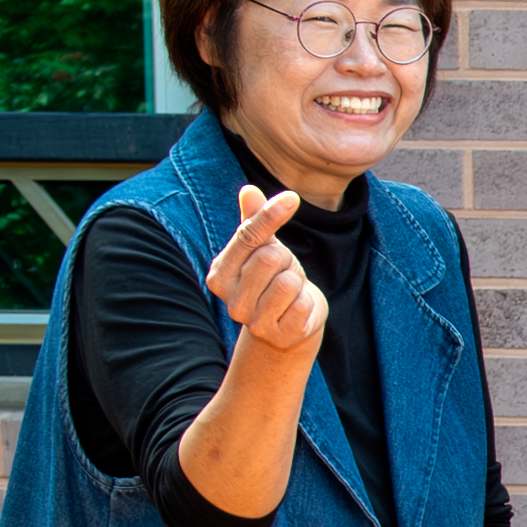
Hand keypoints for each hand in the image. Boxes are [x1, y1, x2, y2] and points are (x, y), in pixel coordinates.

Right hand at [205, 186, 326, 361]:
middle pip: (270, 257)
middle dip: (285, 259)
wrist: (290, 324)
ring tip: (288, 292)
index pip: (247, 237)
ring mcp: (254, 323)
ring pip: (288, 282)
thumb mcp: (263, 249)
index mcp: (219, 276)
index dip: (271, 215)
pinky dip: (307, 301)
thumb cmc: (272, 279)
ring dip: (296, 281)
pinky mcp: (279, 336)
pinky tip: (296, 310)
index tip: (292, 198)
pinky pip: (303, 304)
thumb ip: (254, 223)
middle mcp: (231, 302)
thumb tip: (249, 190)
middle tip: (282, 271)